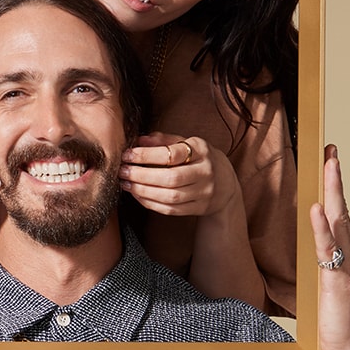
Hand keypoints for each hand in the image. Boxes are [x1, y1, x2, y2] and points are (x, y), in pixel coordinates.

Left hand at [119, 132, 240, 215]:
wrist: (226, 184)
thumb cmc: (200, 158)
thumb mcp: (188, 143)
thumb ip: (164, 140)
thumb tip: (139, 140)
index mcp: (202, 150)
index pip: (173, 154)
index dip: (147, 155)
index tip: (128, 155)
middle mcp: (206, 171)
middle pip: (171, 178)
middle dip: (142, 176)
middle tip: (122, 171)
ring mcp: (204, 192)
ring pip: (170, 197)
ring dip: (143, 191)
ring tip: (126, 184)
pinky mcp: (199, 208)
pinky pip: (171, 209)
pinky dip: (151, 203)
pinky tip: (138, 195)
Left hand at [310, 144, 349, 349]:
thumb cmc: (337, 324)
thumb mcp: (328, 286)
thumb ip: (323, 263)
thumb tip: (311, 246)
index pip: (340, 213)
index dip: (334, 186)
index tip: (330, 160)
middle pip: (341, 208)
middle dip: (335, 177)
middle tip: (331, 149)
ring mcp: (347, 267)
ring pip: (338, 221)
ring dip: (332, 191)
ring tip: (328, 164)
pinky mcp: (337, 281)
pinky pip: (327, 250)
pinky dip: (321, 228)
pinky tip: (314, 209)